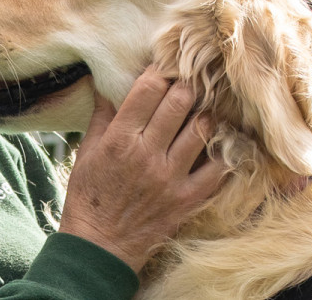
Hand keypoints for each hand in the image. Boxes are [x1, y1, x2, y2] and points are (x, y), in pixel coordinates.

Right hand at [58, 66, 224, 272]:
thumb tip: (105, 82)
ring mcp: (171, 178)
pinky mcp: (189, 199)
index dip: (159, 70)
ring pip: (203, 129)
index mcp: (120, 140)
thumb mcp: (87, 152)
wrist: (100, 246)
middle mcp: (147, 155)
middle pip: (180, 102)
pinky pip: (219, 168)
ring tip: (205, 107)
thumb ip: (101, 116)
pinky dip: (224, 150)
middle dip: (187, 84)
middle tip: (190, 80)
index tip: (164, 65)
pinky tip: (221, 140)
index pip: (148, 90)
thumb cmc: (89, 196)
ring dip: (206, 112)